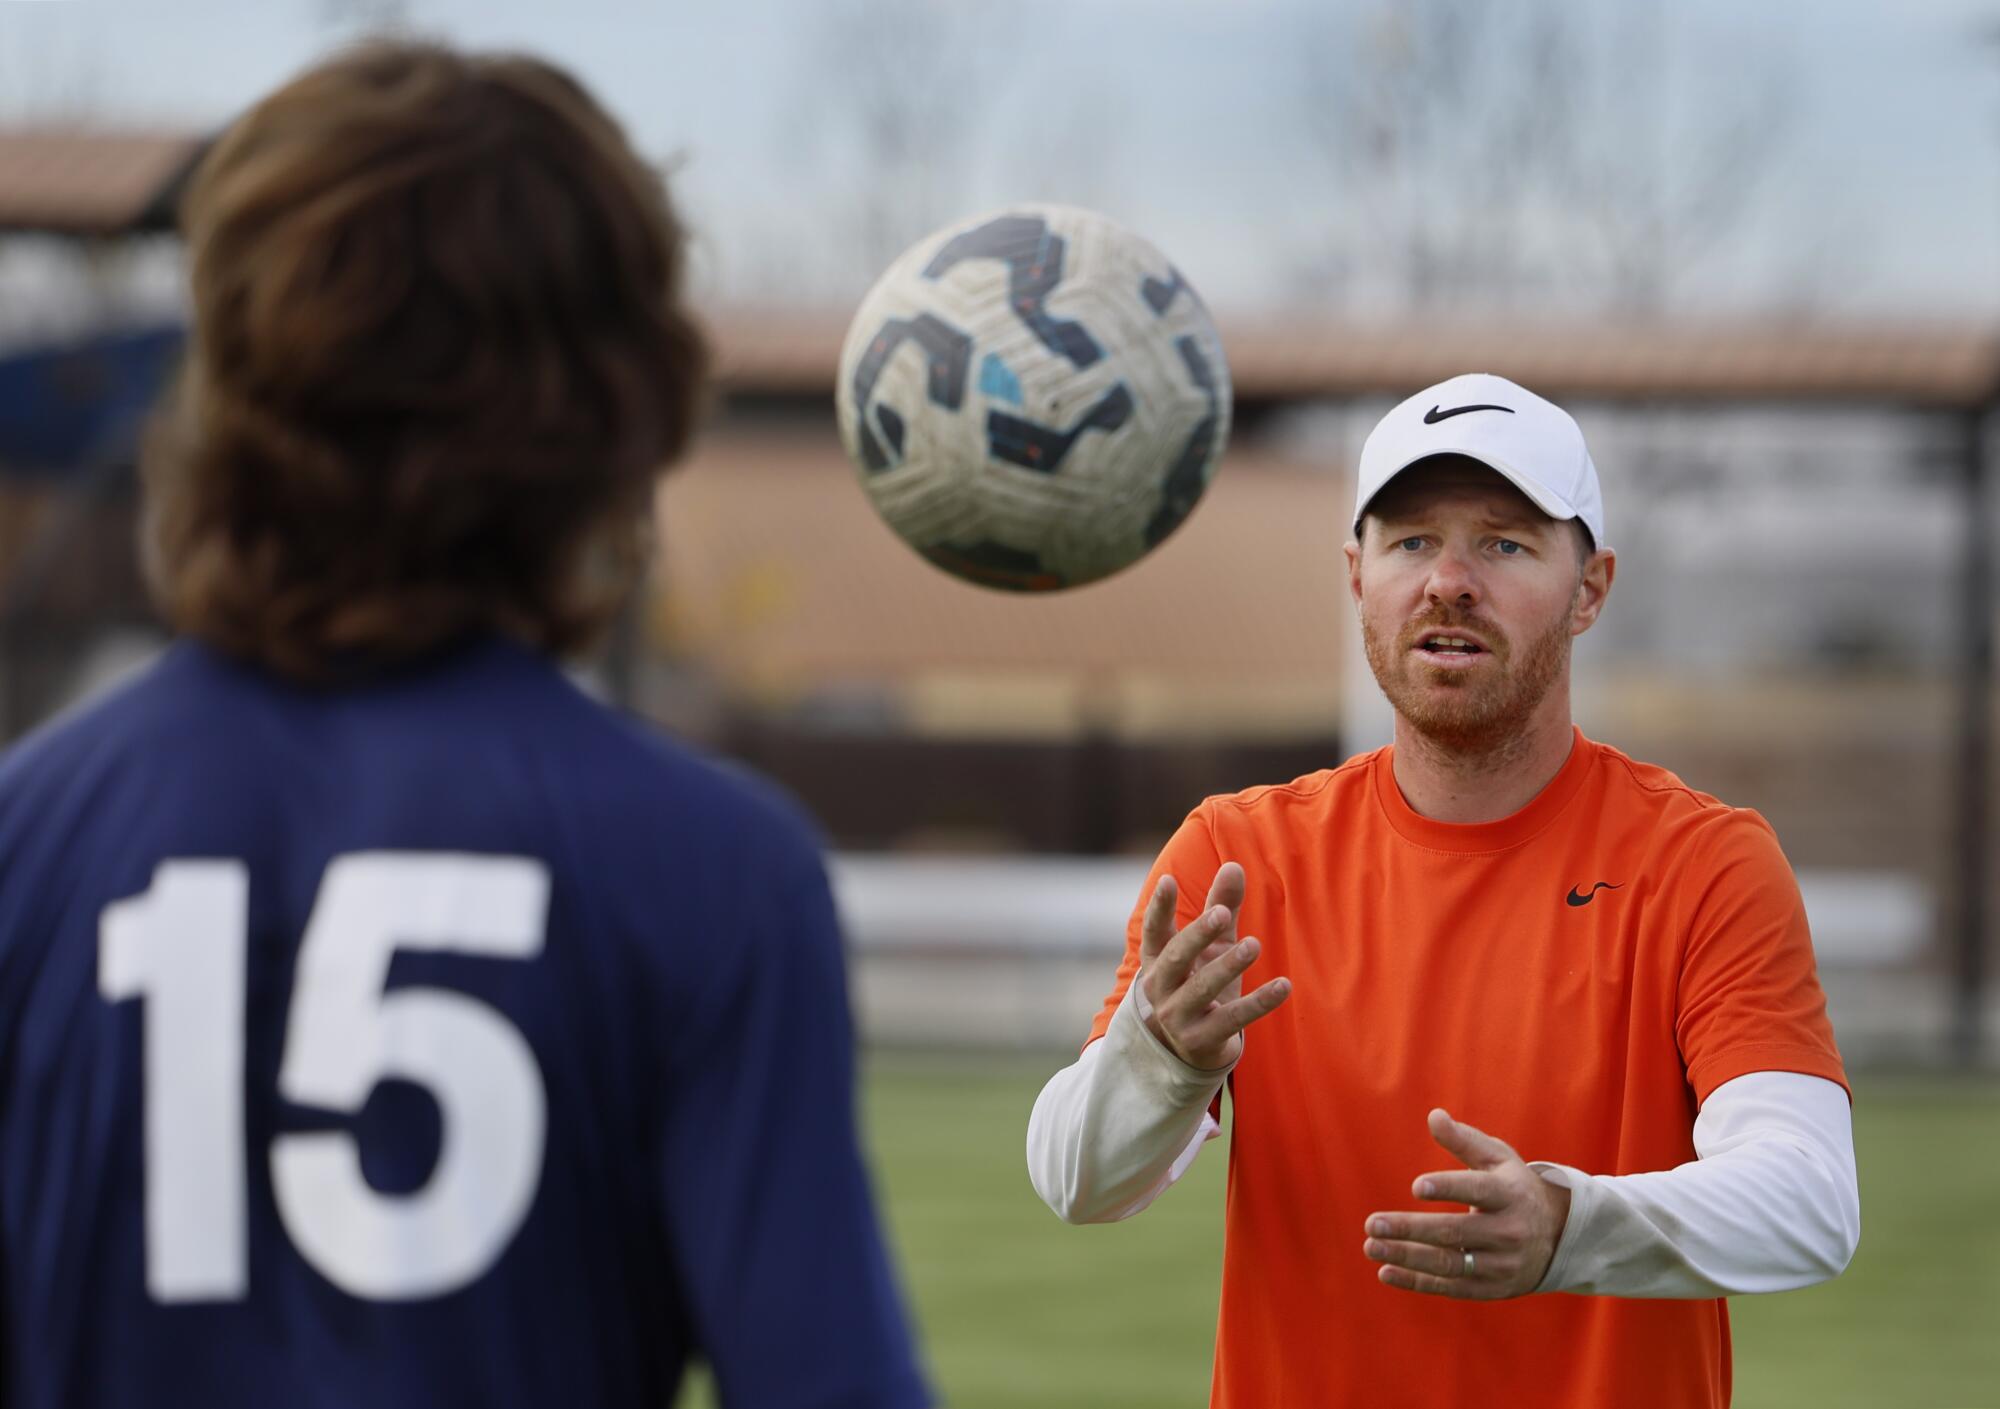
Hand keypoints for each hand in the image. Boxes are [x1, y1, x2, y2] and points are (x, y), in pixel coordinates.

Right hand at [1138, 862, 1290, 1070]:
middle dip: (1198, 934)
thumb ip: (1221, 906)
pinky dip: (1259, 1003)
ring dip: (1227, 966)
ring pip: (1202, 989)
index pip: (1154, 931)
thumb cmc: (1199, 982)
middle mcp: (1161, 989)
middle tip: (1223, 913)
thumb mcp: (1211, 946)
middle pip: (1175, 958)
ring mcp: (1178, 1017)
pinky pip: (1233, 1020)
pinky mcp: (1202, 1040)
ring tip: (1253, 945)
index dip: (1160, 907)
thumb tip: (1235, 866)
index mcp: (1158, 961)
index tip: (1167, 880)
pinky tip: (1284, 986)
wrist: (1191, 1048)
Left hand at [1361, 1108, 1572, 1299]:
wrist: (1558, 1236)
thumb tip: (1434, 1116)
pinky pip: (1451, 1288)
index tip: (1415, 1187)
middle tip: (1372, 1223)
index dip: (1448, 1188)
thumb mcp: (1498, 1159)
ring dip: (1407, 1257)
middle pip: (1456, 1232)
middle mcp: (1509, 1232)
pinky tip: (1385, 1271)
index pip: (1478, 1190)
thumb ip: (1464, 1140)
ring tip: (1371, 1246)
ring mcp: (1502, 1264)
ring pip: (1450, 1264)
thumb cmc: (1514, 1188)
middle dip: (1411, 1229)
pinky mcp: (1492, 1288)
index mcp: (1510, 1194)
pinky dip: (1417, 1282)